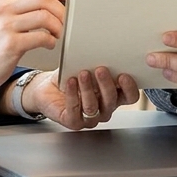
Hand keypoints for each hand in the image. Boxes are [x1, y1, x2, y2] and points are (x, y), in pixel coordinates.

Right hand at [0, 0, 65, 98]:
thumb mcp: (0, 17)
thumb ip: (20, 6)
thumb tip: (51, 0)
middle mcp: (2, 8)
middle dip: (60, 9)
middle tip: (64, 20)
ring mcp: (5, 26)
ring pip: (45, 16)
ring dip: (58, 26)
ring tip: (57, 33)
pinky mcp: (10, 44)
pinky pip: (41, 37)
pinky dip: (51, 41)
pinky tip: (48, 44)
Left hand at [25, 67, 140, 129]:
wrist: (47, 88)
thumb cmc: (70, 76)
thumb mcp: (87, 67)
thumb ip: (98, 64)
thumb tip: (104, 54)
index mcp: (113, 96)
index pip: (129, 97)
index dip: (129, 88)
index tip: (124, 75)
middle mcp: (104, 109)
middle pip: (111, 101)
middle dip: (106, 85)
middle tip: (101, 70)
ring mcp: (90, 119)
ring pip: (92, 107)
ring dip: (88, 89)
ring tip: (83, 74)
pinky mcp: (73, 122)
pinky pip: (75, 111)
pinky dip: (72, 95)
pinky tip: (70, 82)